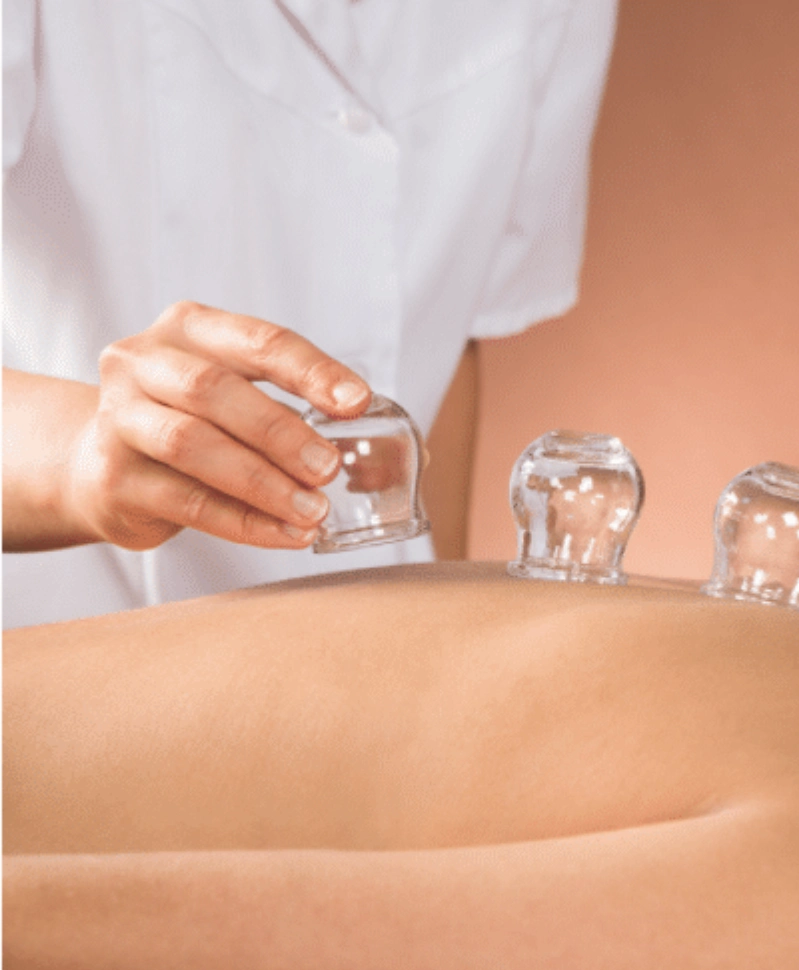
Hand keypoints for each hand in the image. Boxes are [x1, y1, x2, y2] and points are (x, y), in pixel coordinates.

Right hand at [23, 302, 372, 551]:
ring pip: (191, 446)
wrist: (104, 464)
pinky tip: (288, 535)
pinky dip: (244, 522)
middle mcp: (143, 362)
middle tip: (329, 468)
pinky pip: (186, 501)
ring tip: (314, 511)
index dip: (311, 371)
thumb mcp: (248, 400)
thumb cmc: (200, 424)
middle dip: (280, 431)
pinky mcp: (112, 477)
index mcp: (192, 329)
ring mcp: (119, 418)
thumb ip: (314, 416)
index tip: (358, 403)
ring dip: (262, 482)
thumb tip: (418, 454)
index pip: (258, 340)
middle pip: (214, 390)